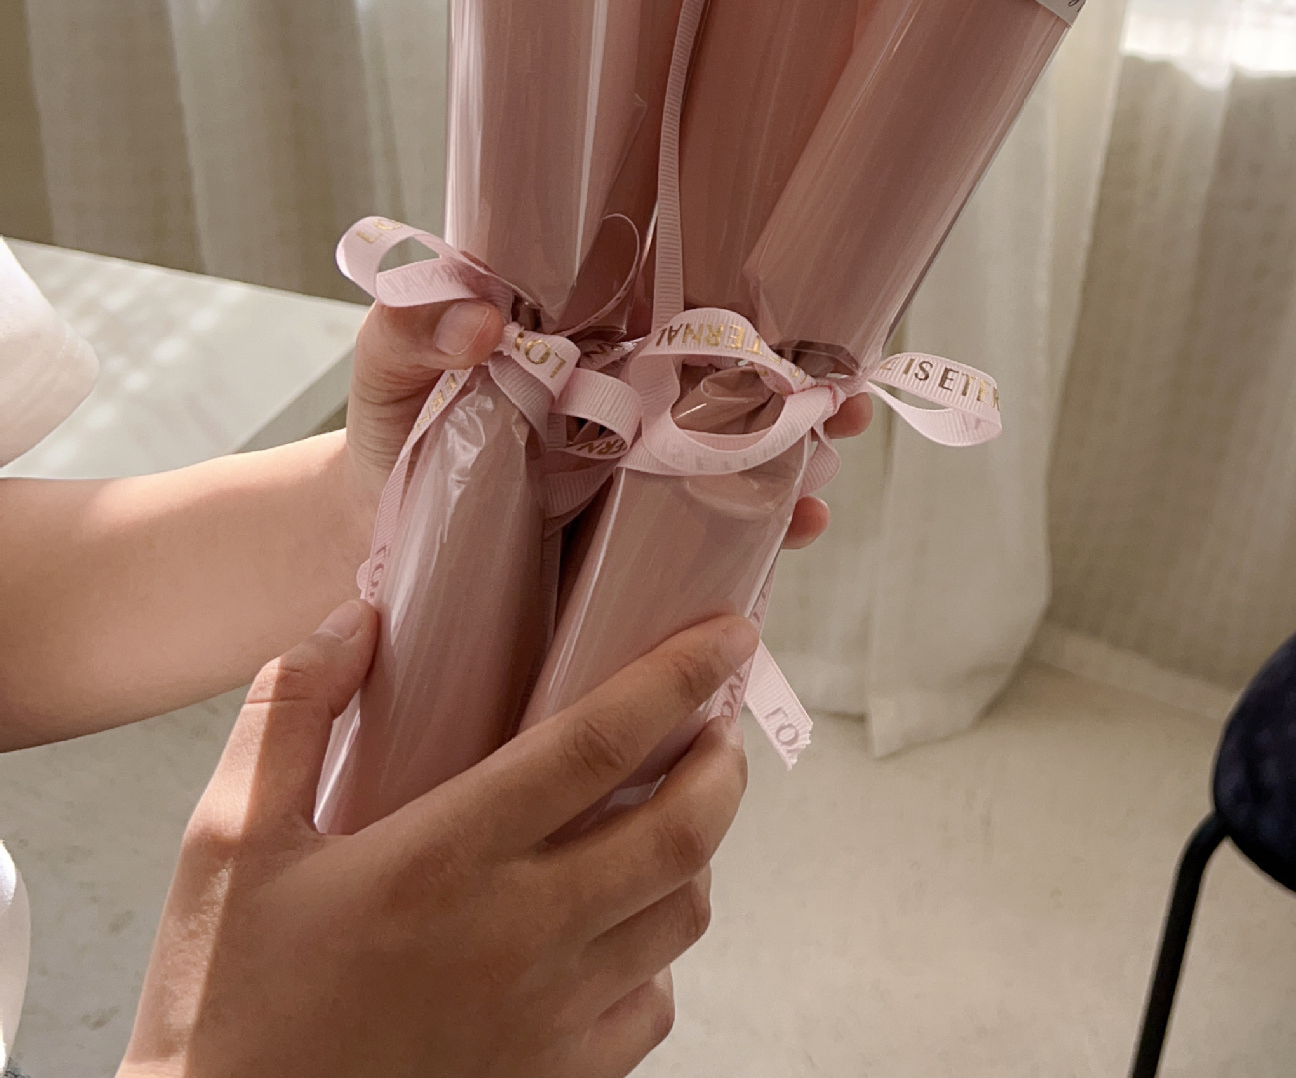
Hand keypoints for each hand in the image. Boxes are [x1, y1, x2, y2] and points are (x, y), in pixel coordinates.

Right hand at [122, 605, 759, 1077]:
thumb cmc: (225, 1009)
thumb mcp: (225, 845)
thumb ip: (289, 715)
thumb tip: (357, 619)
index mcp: (442, 860)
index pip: (599, 743)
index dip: (679, 676)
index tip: (726, 633)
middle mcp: (517, 938)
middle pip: (682, 830)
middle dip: (723, 762)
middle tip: (716, 723)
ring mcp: (547, 1021)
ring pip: (682, 914)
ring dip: (700, 850)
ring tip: (678, 807)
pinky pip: (653, 1005)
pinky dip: (660, 951)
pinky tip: (625, 920)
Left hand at [342, 300, 868, 548]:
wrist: (355, 540)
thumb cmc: (388, 431)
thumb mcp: (390, 365)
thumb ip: (414, 327)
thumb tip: (482, 322)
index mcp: (600, 351)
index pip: (702, 322)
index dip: (766, 322)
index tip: (814, 329)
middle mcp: (636, 416)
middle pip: (747, 399)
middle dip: (811, 403)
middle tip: (847, 412)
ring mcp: (637, 492)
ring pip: (740, 478)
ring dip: (793, 484)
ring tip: (814, 504)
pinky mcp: (623, 564)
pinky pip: (700, 558)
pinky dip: (747, 560)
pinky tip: (769, 569)